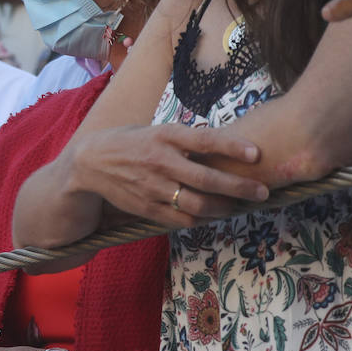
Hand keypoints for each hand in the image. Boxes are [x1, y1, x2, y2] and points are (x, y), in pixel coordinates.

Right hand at [71, 124, 267, 228]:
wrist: (89, 164)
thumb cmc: (131, 143)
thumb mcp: (155, 131)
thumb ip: (185, 140)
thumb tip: (225, 147)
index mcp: (164, 136)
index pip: (204, 140)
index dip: (232, 146)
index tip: (256, 154)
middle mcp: (159, 161)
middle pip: (206, 179)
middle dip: (239, 188)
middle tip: (262, 192)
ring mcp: (153, 187)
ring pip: (197, 203)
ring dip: (223, 208)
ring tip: (238, 206)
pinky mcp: (146, 207)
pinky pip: (181, 218)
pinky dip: (201, 219)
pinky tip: (212, 215)